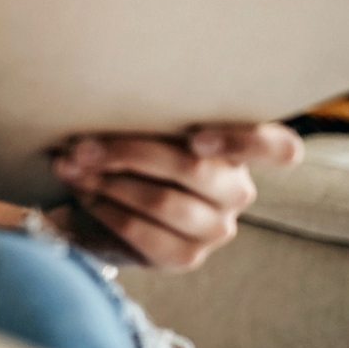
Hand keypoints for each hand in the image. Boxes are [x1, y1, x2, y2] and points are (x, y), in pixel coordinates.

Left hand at [45, 123, 302, 270]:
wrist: (116, 201)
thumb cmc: (138, 145)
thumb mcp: (151, 124)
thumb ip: (149, 110)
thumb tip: (104, 91)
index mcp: (241, 149)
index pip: (277, 149)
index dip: (243, 142)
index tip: (195, 137)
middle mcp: (237, 191)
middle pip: (193, 169)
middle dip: (128, 152)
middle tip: (80, 145)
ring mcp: (216, 228)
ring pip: (163, 202)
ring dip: (107, 182)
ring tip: (70, 167)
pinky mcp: (185, 256)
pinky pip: (143, 234)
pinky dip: (104, 210)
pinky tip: (81, 194)